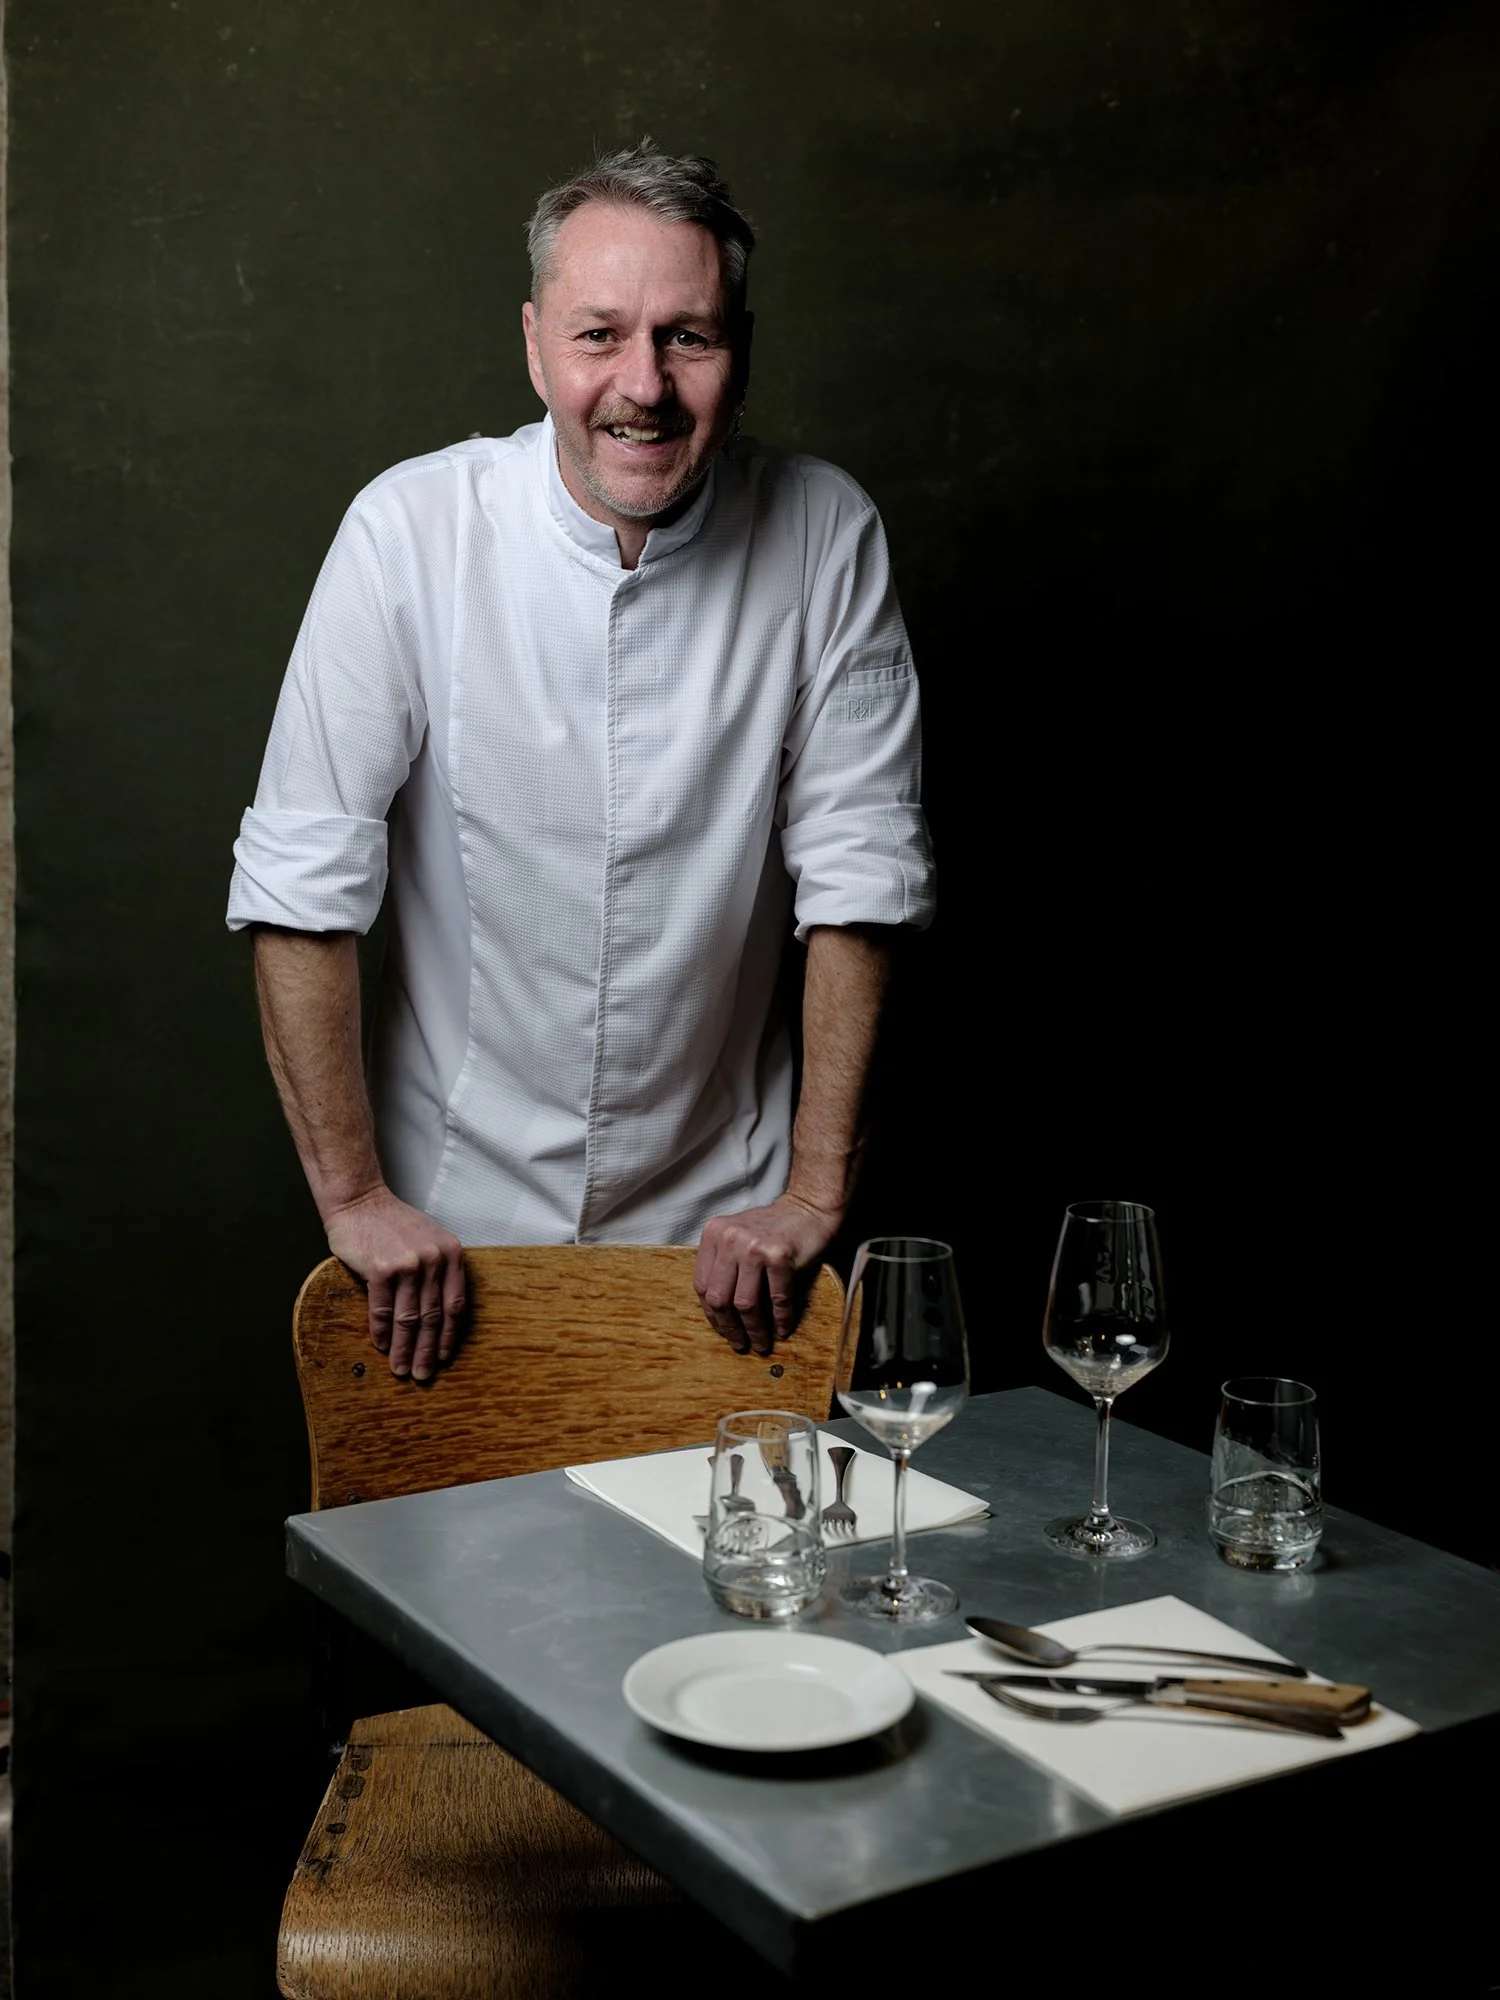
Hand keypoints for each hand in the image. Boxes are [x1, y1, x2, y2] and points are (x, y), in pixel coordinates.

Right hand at [323, 1186, 465, 1381]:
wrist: (361, 1203)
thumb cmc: (394, 1224)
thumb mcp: (430, 1240)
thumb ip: (440, 1270)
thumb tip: (440, 1316)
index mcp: (451, 1253)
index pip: (455, 1305)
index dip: (450, 1335)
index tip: (445, 1357)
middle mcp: (433, 1259)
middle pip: (432, 1316)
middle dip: (427, 1350)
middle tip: (423, 1374)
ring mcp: (408, 1264)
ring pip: (408, 1318)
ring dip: (404, 1348)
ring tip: (401, 1368)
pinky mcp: (381, 1270)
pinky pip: (383, 1310)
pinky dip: (382, 1332)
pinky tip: (382, 1346)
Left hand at [693, 1194, 840, 1355]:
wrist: (807, 1208)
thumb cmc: (772, 1228)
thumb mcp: (736, 1237)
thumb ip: (722, 1265)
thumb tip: (719, 1314)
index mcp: (714, 1234)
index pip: (702, 1285)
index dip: (711, 1313)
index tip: (722, 1328)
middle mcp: (729, 1238)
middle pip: (719, 1297)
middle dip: (729, 1328)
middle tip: (739, 1343)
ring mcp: (754, 1246)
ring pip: (745, 1303)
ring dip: (755, 1330)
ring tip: (761, 1343)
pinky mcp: (779, 1255)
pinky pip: (777, 1298)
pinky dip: (780, 1318)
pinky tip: (782, 1328)